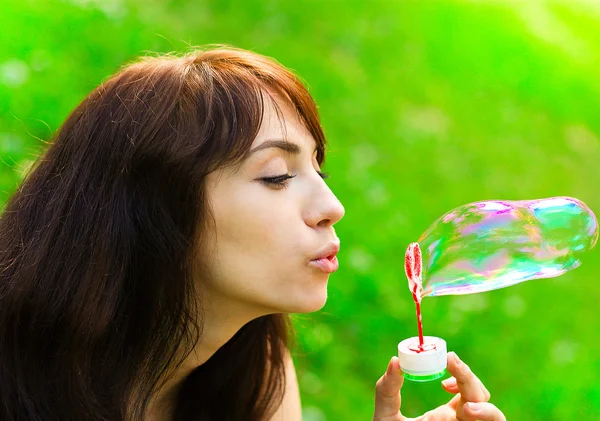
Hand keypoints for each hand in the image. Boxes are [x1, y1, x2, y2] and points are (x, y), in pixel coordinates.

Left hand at [372, 352, 505, 420]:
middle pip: (479, 396)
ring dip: (486, 407)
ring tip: (465, 405)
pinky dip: (489, 418)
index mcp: (446, 414)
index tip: (446, 360)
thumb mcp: (385, 417)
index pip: (464, 388)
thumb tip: (395, 360)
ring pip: (495, 417)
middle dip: (469, 377)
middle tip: (451, 361)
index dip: (460, 371)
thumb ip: (387, 390)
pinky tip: (468, 413)